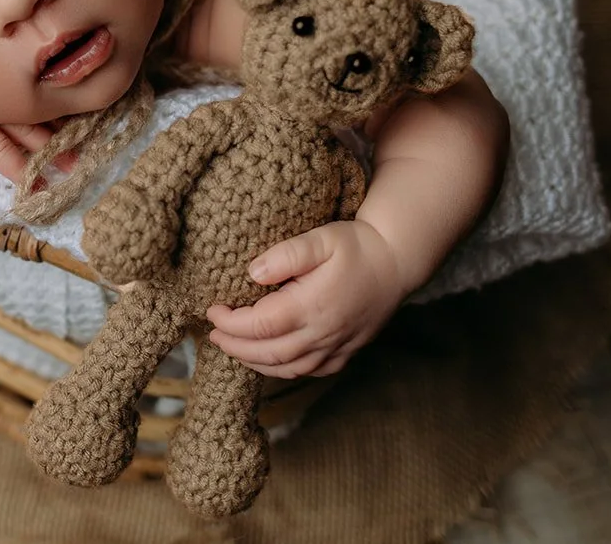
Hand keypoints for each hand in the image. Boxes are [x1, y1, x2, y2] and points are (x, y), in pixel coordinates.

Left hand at [205, 221, 405, 378]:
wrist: (398, 263)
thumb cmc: (357, 246)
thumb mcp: (321, 238)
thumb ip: (286, 254)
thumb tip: (252, 273)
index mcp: (312, 306)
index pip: (259, 325)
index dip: (230, 323)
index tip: (212, 310)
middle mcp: (323, 333)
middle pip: (268, 353)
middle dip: (235, 347)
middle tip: (213, 334)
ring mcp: (336, 347)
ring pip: (287, 368)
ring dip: (255, 362)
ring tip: (233, 347)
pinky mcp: (346, 353)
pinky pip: (309, 372)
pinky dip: (283, 370)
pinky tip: (269, 359)